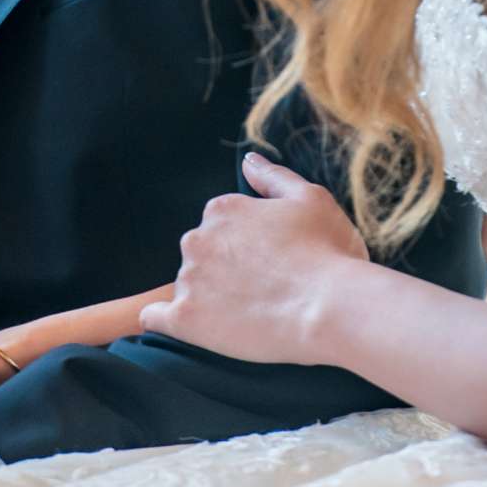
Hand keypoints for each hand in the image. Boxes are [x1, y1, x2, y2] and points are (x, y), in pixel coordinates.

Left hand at [140, 155, 369, 364]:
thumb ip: (272, 177)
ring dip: (208, 298)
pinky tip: (189, 327)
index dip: (245, 247)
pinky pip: (155, 318)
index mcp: (223, 209)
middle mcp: (197, 239)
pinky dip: (164, 320)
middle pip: (202, 256)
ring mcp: (189, 279)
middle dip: (224, 270)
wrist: (331, 309)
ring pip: (188, 287)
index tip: (268, 263)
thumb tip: (248, 159)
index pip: (221, 226)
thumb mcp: (310, 199)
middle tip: (262, 291)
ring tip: (249, 316)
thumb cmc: (328, 253)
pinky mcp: (185, 319)